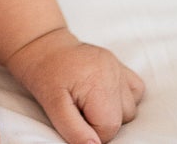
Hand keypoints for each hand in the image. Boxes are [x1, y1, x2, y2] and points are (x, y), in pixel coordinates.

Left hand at [6, 27, 144, 143]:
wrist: (41, 45)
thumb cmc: (44, 74)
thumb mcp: (51, 104)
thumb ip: (74, 129)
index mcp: (97, 83)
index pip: (108, 128)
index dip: (91, 131)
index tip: (75, 118)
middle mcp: (112, 73)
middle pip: (121, 119)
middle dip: (101, 121)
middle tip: (79, 107)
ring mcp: (118, 67)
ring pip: (130, 108)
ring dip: (113, 111)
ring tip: (89, 99)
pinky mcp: (119, 65)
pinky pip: (135, 90)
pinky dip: (124, 97)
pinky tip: (105, 93)